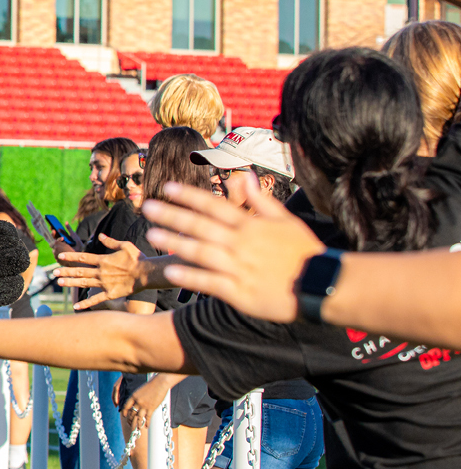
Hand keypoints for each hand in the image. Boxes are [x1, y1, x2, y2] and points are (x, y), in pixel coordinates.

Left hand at [55, 234, 143, 310]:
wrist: (147, 273)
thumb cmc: (138, 258)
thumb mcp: (125, 245)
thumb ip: (111, 241)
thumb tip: (101, 235)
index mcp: (103, 260)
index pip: (83, 258)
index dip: (70, 257)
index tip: (60, 257)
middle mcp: (101, 272)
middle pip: (79, 272)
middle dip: (66, 272)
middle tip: (54, 273)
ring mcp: (104, 283)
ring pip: (84, 283)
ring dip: (71, 283)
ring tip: (59, 283)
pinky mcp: (110, 294)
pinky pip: (95, 299)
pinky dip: (85, 303)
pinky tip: (75, 306)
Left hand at [120, 374, 172, 432]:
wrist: (160, 383)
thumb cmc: (150, 385)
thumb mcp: (140, 390)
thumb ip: (136, 397)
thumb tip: (135, 404)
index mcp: (133, 396)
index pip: (126, 407)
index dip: (125, 412)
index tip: (125, 416)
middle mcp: (137, 402)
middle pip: (131, 414)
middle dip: (130, 420)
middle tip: (130, 424)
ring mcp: (144, 406)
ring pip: (139, 418)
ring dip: (138, 424)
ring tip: (138, 429)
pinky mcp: (152, 408)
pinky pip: (148, 418)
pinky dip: (147, 423)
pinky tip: (146, 427)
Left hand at [141, 177, 323, 322]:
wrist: (321, 285)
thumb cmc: (303, 252)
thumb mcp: (287, 221)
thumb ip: (261, 200)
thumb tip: (244, 175)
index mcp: (252, 226)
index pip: (214, 206)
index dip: (189, 196)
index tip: (167, 188)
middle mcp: (242, 244)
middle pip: (201, 226)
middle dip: (172, 215)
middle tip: (147, 207)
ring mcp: (240, 268)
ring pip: (201, 252)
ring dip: (175, 243)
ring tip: (152, 235)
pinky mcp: (240, 292)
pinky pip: (210, 283)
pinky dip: (190, 276)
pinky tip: (171, 271)